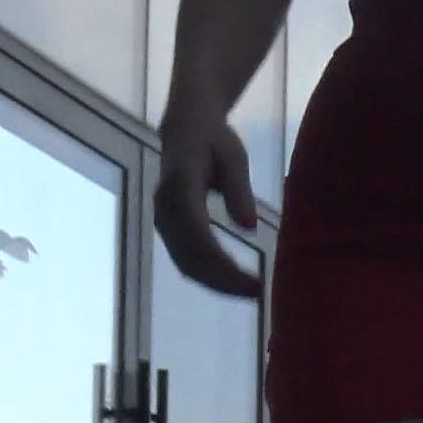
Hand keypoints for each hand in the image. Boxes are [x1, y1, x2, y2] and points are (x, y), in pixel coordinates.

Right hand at [155, 111, 260, 297]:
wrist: (186, 129)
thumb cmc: (215, 141)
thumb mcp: (234, 158)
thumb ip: (240, 191)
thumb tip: (249, 228)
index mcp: (181, 186)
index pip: (199, 236)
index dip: (224, 264)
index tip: (254, 281)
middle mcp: (165, 208)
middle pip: (191, 258)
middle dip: (224, 281)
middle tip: (259, 293)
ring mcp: (163, 220)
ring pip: (186, 265)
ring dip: (217, 284)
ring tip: (250, 292)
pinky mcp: (168, 229)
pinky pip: (185, 260)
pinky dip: (209, 276)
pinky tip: (233, 282)